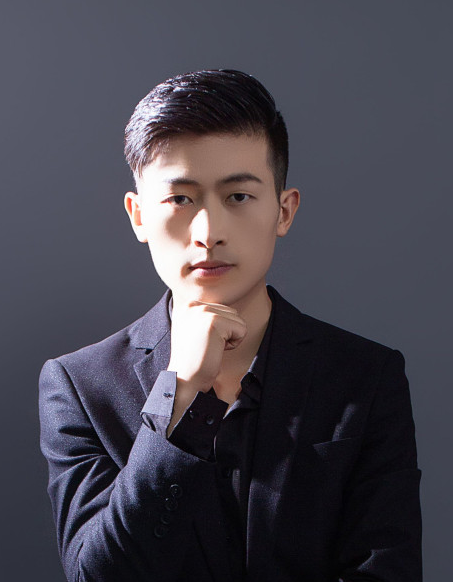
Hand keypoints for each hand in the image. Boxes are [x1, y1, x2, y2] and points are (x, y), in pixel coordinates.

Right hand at [166, 300, 246, 431]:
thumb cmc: (192, 360)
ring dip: (230, 338)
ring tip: (211, 348)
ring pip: (238, 319)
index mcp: (188, 306)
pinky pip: (242, 329)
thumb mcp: (194, 330)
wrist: (184, 379)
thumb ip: (206, 317)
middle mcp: (193, 305)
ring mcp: (203, 312)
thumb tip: (228, 311)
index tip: (202, 342)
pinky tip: (216, 350)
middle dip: (226, 333)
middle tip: (207, 346)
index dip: (219, 330)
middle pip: (231, 312)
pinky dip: (233, 344)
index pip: (222, 309)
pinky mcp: (214, 321)